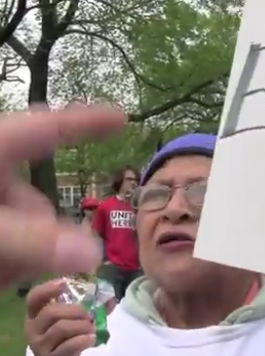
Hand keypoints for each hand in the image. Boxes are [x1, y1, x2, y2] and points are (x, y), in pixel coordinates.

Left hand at [0, 105, 124, 288]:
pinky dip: (12, 263)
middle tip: (10, 266)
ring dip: (20, 257)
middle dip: (34, 238)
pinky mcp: (2, 225)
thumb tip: (95, 254)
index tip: (123, 118)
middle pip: (38, 205)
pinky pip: (20, 245)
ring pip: (29, 233)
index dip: (88, 122)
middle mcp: (0, 176)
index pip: (49, 129)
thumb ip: (32, 240)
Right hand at [25, 280, 95, 355]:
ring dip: (82, 325)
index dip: (47, 289)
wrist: (66, 355)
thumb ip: (91, 305)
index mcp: (36, 314)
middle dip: (75, 310)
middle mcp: (33, 328)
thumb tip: (110, 298)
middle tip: (89, 315)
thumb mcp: (75, 317)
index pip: (33, 297)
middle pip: (50, 312)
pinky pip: (68, 346)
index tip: (64, 283)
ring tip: (92, 328)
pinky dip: (83, 340)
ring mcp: (39, 345)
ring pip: (60, 328)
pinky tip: (91, 338)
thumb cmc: (70, 333)